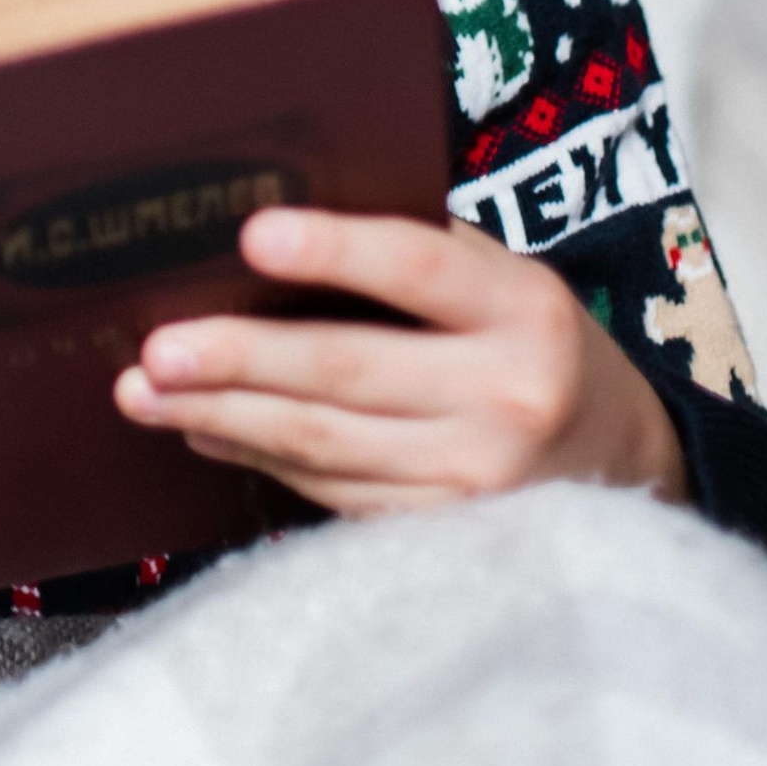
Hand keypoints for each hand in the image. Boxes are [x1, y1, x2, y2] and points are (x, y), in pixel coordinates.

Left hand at [111, 206, 686, 519]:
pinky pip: (333, 491)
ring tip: (143, 392)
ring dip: (222, 417)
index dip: (334, 251)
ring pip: (325, 444)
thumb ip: (412, 255)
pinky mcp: (446, 531)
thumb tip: (263, 236)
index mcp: (523, 308)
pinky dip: (260, 459)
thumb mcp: (501, 279)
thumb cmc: (528, 340)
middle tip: (154, 350)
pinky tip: (204, 432)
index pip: (419, 268)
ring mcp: (477, 478)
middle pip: (348, 372)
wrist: (624, 459)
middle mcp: (508, 396)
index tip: (252, 234)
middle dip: (237, 360)